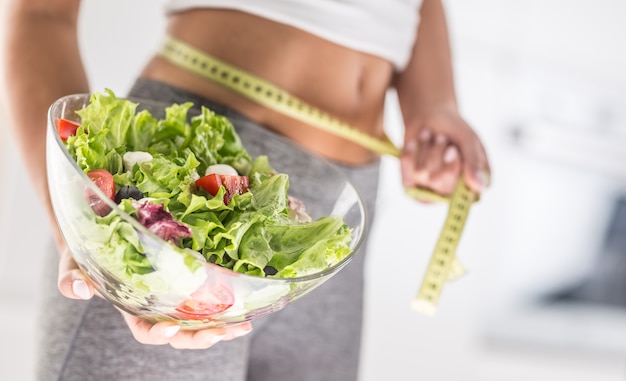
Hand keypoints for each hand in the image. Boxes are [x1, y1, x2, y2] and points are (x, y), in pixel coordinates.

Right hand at [57, 244, 251, 348]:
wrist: (105, 231)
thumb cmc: (88, 253)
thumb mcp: (73, 263)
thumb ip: (72, 278)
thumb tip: (81, 290)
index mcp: (132, 308)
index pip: (145, 331)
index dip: (158, 334)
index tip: (171, 329)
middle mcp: (157, 306)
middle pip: (181, 333)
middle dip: (201, 337)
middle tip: (223, 333)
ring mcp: (175, 294)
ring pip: (200, 319)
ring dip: (222, 325)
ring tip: (243, 326)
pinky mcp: (189, 278)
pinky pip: (208, 295)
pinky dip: (226, 300)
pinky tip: (245, 298)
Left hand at [400, 108, 490, 197]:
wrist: (430, 117)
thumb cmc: (454, 130)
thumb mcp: (469, 141)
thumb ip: (474, 163)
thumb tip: (480, 187)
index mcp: (472, 184)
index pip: (461, 191)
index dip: (452, 169)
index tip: (452, 149)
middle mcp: (451, 192)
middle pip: (437, 181)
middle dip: (437, 153)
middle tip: (442, 137)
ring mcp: (429, 190)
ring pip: (421, 172)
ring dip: (426, 148)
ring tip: (430, 138)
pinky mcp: (411, 184)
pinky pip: (406, 172)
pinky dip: (410, 152)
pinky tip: (416, 143)